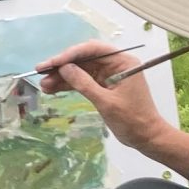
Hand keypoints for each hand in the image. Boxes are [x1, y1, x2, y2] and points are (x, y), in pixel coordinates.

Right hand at [36, 39, 188, 164]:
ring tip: (44, 85)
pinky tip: (53, 89)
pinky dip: (68, 84)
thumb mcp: (106, 102)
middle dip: (62, 66)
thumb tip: (64, 68)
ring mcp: (109, 75)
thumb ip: (84, 83)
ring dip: (62, 76)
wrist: (147, 138)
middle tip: (41, 72)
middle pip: (84, 58)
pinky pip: (83, 81)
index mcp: (122, 61)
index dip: (69, 54)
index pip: (92, 50)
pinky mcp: (103, 86)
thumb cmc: (133, 120)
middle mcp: (115, 64)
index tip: (52, 63)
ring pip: (80, 70)